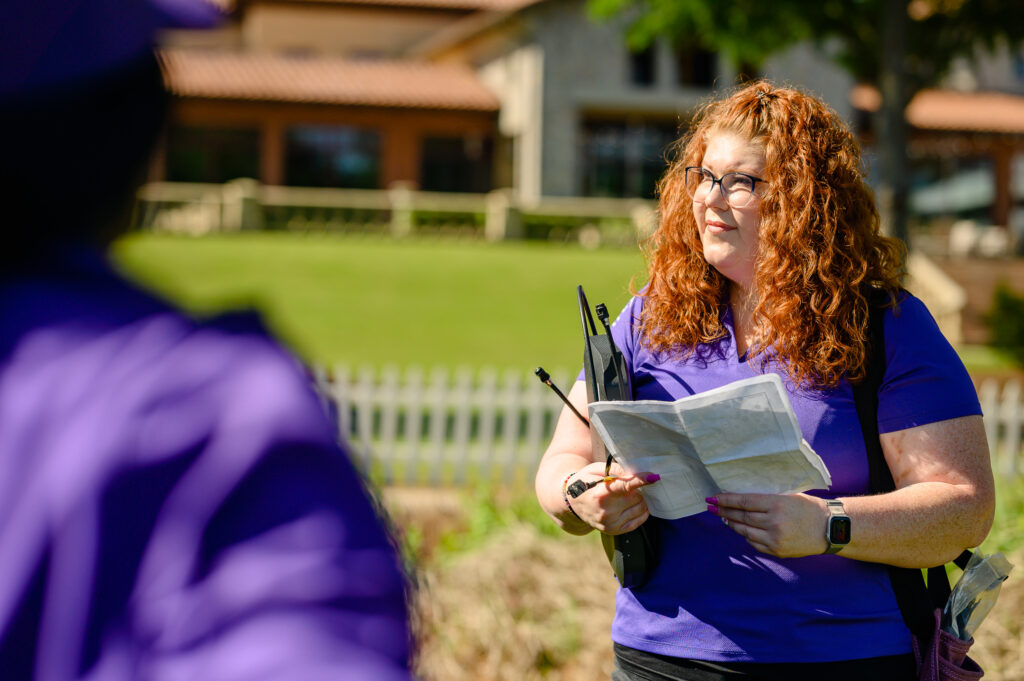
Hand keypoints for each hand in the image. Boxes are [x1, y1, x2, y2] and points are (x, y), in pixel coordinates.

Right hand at [567, 462, 659, 534]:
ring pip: (640, 508)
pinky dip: (641, 511)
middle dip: (637, 489)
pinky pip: (638, 521)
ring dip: (640, 500)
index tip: (654, 477)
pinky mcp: (614, 530)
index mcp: (600, 493)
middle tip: (629, 486)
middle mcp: (606, 511)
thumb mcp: (595, 469)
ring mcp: (610, 523)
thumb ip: (615, 469)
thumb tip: (634, 473)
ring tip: (628, 495)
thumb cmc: (585, 482)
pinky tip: (633, 505)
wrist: (572, 503)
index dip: (641, 480)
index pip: (625, 486)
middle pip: (636, 497)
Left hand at [710, 493, 828, 557]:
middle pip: (741, 517)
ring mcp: (775, 538)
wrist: (830, 528)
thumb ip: (766, 500)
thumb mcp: (788, 496)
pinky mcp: (777, 550)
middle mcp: (774, 522)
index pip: (744, 501)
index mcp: (777, 504)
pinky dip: (746, 536)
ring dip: (731, 524)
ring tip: (722, 517)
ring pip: (745, 531)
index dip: (727, 500)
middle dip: (724, 511)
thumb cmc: (809, 508)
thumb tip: (741, 501)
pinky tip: (740, 529)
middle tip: (711, 506)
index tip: (714, 497)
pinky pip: (754, 543)